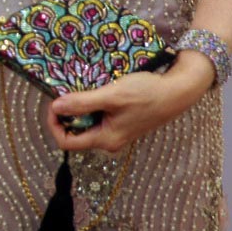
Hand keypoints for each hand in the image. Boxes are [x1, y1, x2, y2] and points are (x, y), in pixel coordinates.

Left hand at [47, 54, 214, 153]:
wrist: (177, 90)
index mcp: (106, 139)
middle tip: (65, 92)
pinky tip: (94, 89)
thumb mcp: (112, 96)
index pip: (67, 142)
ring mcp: (116, 131)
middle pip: (75, 132)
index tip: (55, 103)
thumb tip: (56, 107)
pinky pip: (97, 116)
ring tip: (80, 88)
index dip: (54, 124)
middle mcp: (109, 140)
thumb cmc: (147, 93)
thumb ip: (83, 103)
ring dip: (78, 107)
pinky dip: (91, 104)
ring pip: (86, 122)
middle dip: (66, 113)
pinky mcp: (121, 121)